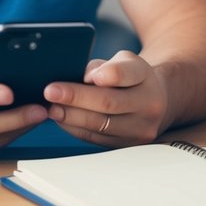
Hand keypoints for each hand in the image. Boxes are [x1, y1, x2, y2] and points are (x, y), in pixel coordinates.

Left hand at [44, 51, 168, 145]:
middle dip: (76, 98)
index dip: (109, 75)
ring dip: (71, 117)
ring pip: (100, 125)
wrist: (155, 100)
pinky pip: (95, 137)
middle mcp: (149, 104)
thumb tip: (82, 80)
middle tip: (51, 92)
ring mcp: (140, 129)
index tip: (88, 76)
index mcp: (145, 76)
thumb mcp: (123, 61)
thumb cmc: (131, 77)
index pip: (127, 74)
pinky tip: (61, 119)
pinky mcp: (126, 144)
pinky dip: (74, 128)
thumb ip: (104, 66)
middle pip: (109, 103)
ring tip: (51, 108)